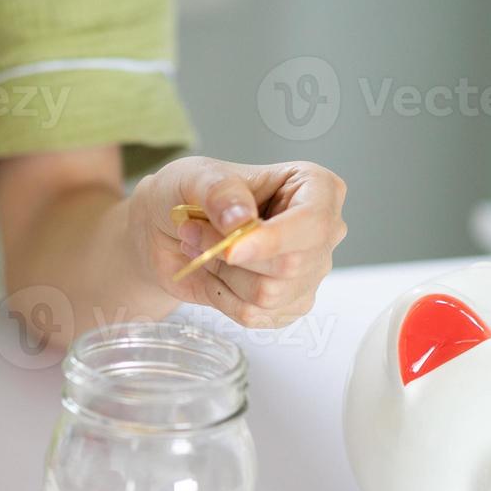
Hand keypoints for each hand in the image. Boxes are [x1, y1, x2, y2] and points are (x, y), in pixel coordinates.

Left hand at [132, 157, 347, 326]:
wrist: (169, 228)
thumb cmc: (192, 192)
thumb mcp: (197, 176)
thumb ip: (220, 192)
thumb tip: (241, 219)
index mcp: (316, 188)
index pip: (313, 222)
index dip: (273, 241)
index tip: (232, 250)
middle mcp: (321, 232)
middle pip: (291, 265)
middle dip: (231, 256)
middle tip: (191, 232)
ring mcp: (307, 272)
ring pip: (269, 295)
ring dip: (221, 274)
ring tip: (200, 248)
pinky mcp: (286, 305)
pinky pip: (253, 315)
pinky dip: (220, 296)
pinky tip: (212, 272)